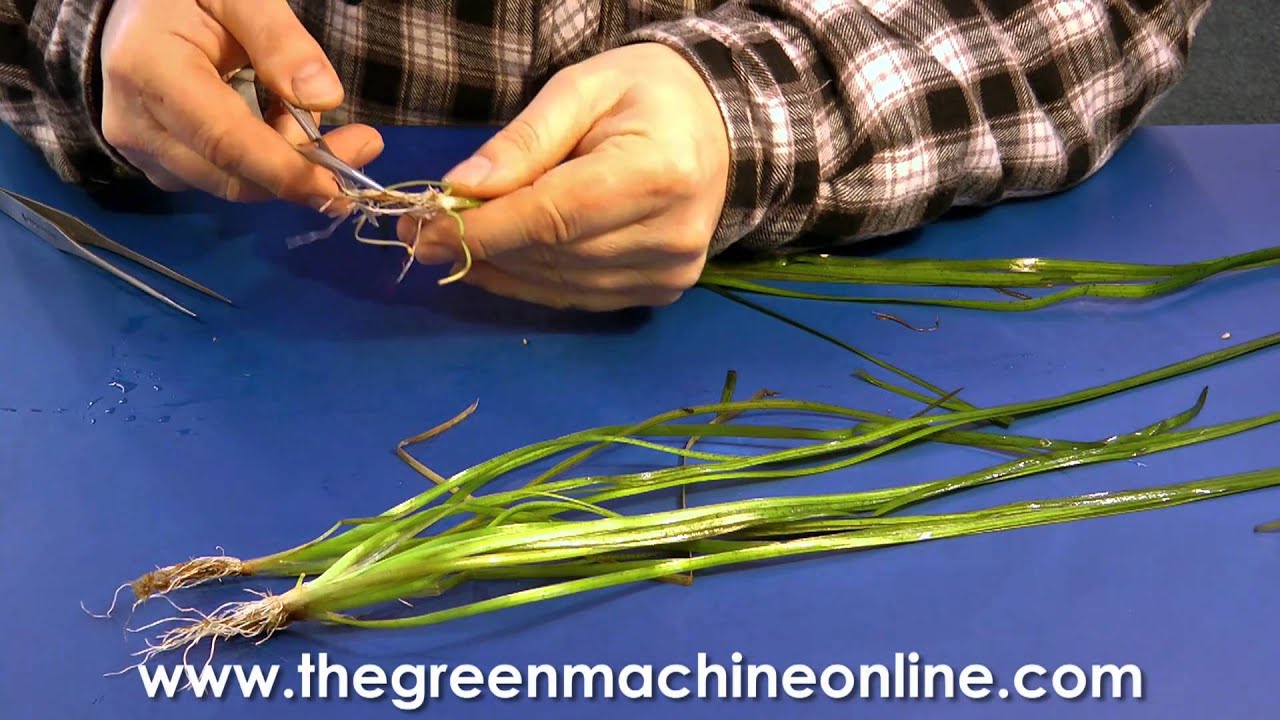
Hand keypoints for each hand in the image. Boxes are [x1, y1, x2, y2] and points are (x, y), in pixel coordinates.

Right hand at [99, 0, 382, 205]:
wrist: (136, 6)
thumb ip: (278, 39)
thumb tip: (324, 99)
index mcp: (149, 71)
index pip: (226, 143)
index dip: (289, 170)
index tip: (344, 179)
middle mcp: (136, 123)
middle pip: (233, 177)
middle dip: (304, 171)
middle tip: (364, 142)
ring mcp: (141, 150)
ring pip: (233, 183)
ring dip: (286, 163)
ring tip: (308, 114)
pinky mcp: (157, 164)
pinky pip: (222, 177)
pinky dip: (263, 161)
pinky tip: (274, 121)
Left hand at [399, 43, 730, 310]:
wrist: (716, 125)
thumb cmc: (645, 95)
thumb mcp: (581, 88)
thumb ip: (525, 139)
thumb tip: (463, 188)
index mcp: (658, 172)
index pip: (554, 216)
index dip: (484, 229)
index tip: (424, 229)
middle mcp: (673, 233)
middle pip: (553, 254)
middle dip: (479, 247)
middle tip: (420, 234)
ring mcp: (672, 270)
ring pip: (560, 283)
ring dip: (499, 269)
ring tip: (450, 246)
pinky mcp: (664, 290)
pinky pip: (579, 297)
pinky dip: (530, 283)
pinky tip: (495, 264)